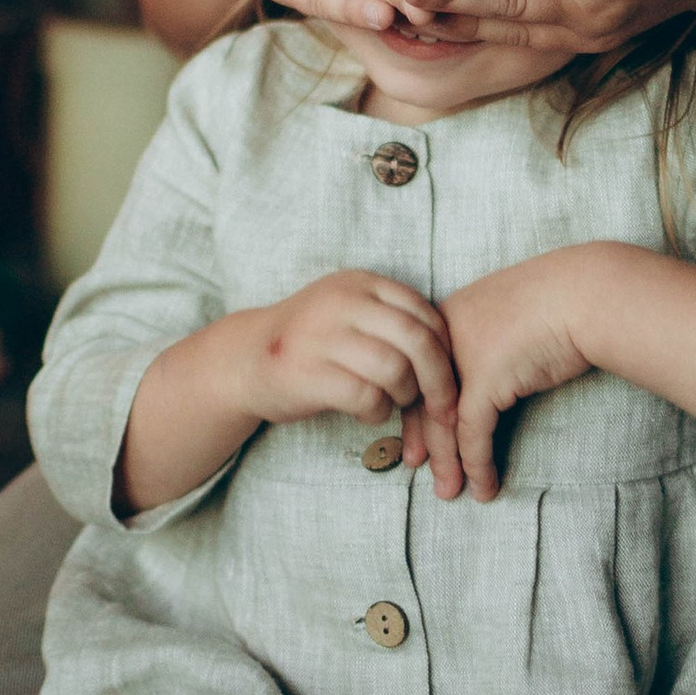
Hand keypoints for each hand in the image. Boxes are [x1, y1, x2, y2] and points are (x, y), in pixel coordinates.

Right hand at [245, 271, 459, 433]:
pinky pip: (365, 396)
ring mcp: (320, 336)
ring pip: (394, 369)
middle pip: (416, 340)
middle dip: (440, 380)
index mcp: (359, 282)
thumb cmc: (312, 341)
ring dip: (405, 396)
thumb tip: (451, 352)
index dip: (445, 349)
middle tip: (443, 407)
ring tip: (394, 402)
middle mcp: (340, 302)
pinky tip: (368, 412)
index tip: (447, 376)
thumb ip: (391, 319)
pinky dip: (377, 411)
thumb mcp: (349, 311)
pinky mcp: (306, 373)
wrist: (244, 359)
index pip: (423, 312)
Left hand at [424, 253, 603, 500]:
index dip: (413, 407)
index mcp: (443, 318)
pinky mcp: (486, 380)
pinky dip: (477, 464)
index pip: (416, 371)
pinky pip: (474, 433)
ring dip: (447, 463)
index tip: (412, 436)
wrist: (585, 294)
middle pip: (422, 396)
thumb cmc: (556, 303)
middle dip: (421, 439)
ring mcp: (462, 358)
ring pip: (443, 422)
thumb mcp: (505, 320)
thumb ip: (483, 344)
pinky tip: (483, 486)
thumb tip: (482, 376)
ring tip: (448, 492)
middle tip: (416, 466)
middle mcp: (444, 336)